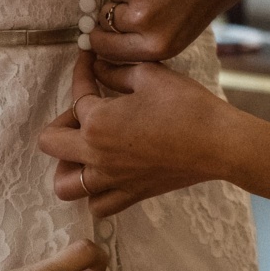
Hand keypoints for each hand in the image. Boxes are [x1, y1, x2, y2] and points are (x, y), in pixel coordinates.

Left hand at [38, 51, 237, 216]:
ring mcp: (111, 179)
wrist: (219, 143)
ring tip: (85, 152)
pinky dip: (94, 195)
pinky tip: (106, 176)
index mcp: (97, 121)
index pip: (76, 95)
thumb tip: (98, 66)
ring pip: (65, 185)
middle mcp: (96, 154)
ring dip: (67, 166)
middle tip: (84, 114)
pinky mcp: (131, 195)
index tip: (88, 64)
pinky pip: (97, 206)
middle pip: (50, 143)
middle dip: (61, 123)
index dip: (81, 73)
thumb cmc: (187, 106)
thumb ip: (116, 71)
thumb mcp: (149, 76)